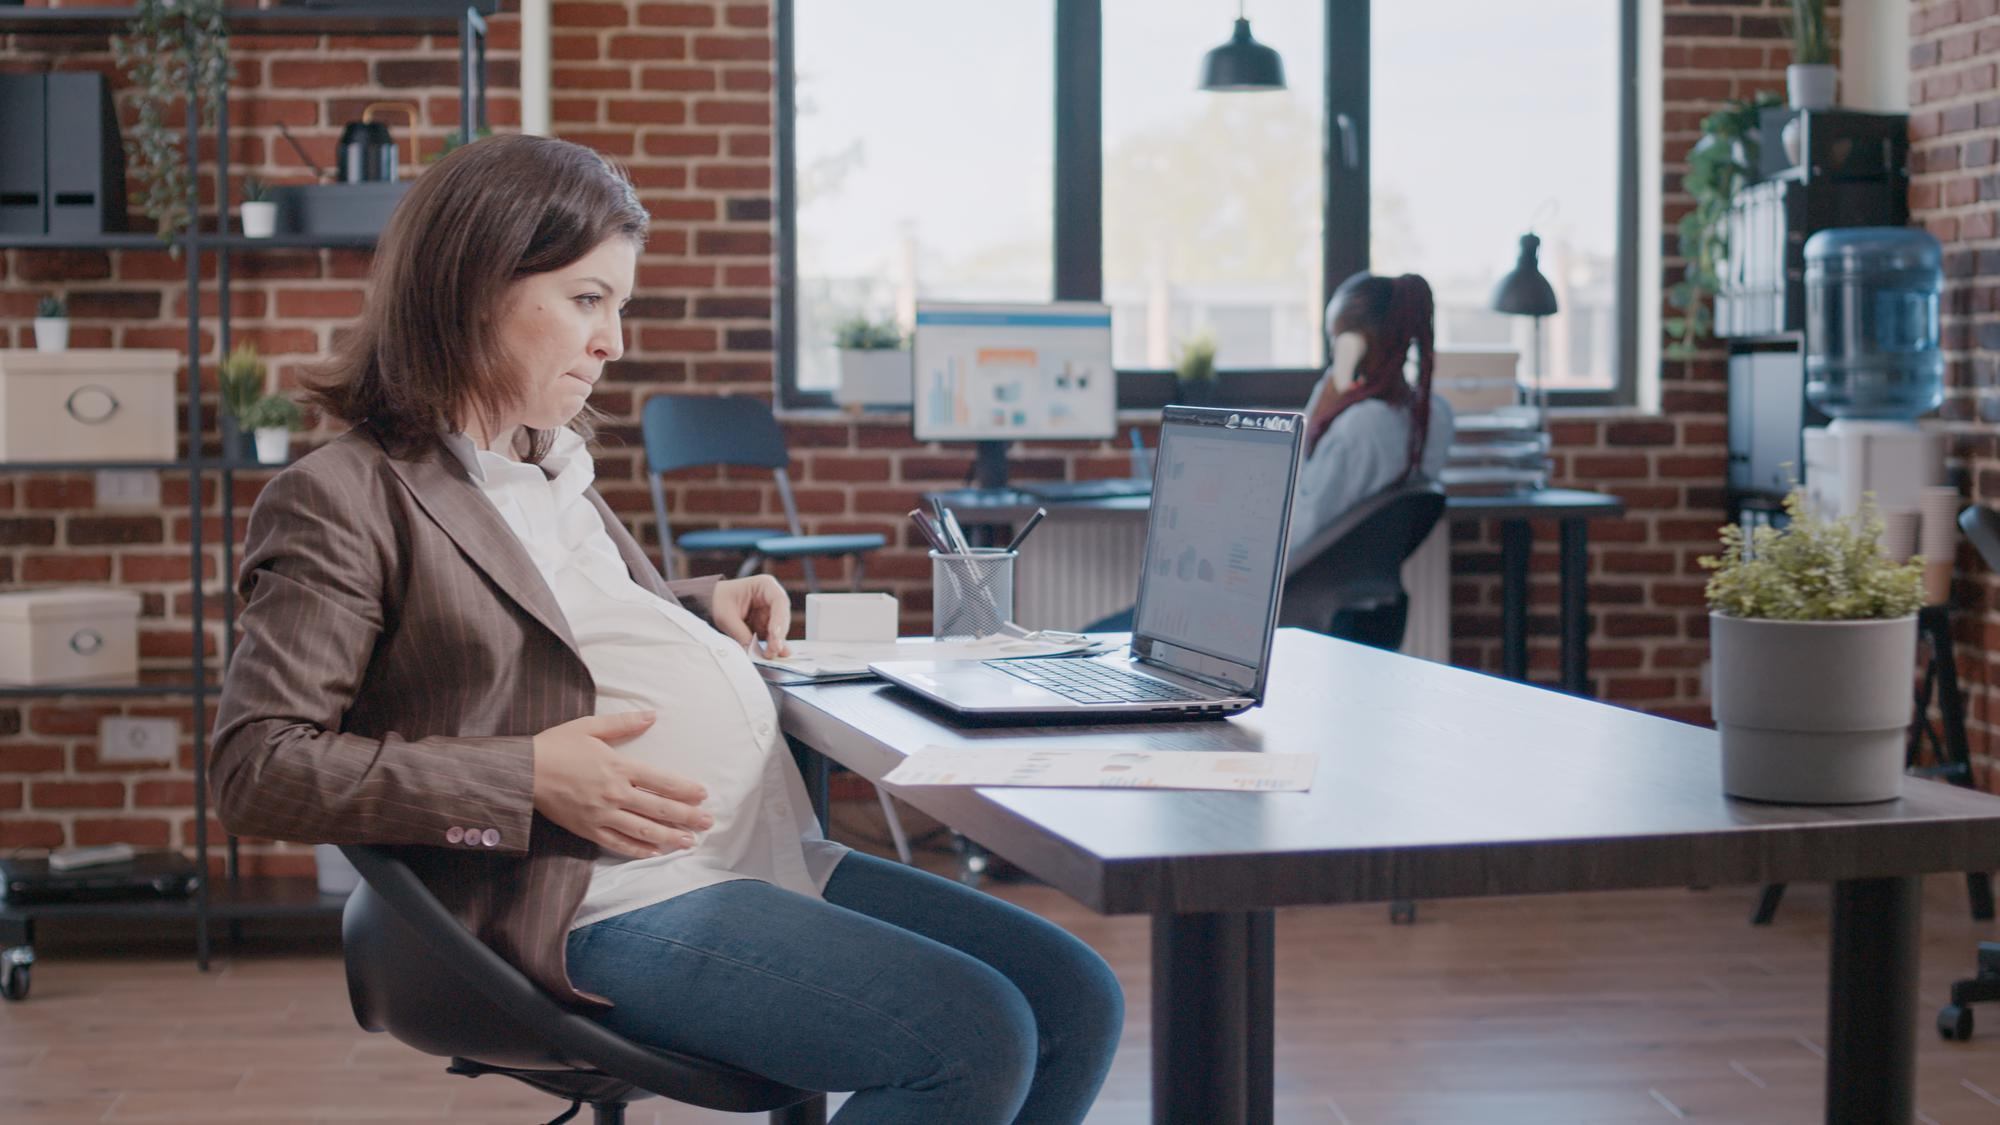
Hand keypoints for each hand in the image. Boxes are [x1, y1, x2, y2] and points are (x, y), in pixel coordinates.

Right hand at [530, 711, 711, 858]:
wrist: (522, 771)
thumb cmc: (556, 745)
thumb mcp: (590, 727)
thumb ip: (624, 724)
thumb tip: (653, 715)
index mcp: (618, 767)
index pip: (660, 782)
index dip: (685, 790)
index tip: (703, 795)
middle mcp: (614, 793)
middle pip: (658, 809)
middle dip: (687, 817)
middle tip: (708, 823)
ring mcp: (601, 814)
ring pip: (642, 830)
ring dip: (669, 837)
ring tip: (689, 842)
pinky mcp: (587, 829)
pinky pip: (617, 843)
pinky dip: (637, 850)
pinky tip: (654, 853)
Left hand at [710, 574, 792, 657]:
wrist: (710, 603)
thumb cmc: (718, 601)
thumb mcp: (727, 617)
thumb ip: (741, 634)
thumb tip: (751, 652)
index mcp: (764, 585)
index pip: (779, 601)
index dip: (780, 618)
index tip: (775, 634)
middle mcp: (771, 598)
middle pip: (782, 617)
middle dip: (778, 635)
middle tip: (773, 650)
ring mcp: (770, 613)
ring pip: (778, 630)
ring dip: (775, 643)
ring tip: (768, 655)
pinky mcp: (765, 625)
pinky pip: (770, 637)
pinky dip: (768, 646)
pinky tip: (767, 654)